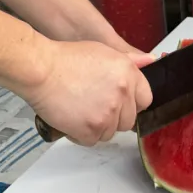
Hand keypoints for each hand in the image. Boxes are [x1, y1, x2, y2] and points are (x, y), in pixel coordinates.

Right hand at [24, 40, 152, 146]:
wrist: (42, 70)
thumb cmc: (67, 59)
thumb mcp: (104, 51)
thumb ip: (129, 60)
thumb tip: (150, 61)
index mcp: (128, 74)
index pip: (145, 99)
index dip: (132, 102)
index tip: (121, 102)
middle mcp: (122, 95)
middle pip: (128, 120)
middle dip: (114, 116)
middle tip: (95, 105)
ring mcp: (107, 114)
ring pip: (110, 132)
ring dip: (98, 126)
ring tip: (81, 110)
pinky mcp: (90, 130)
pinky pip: (93, 140)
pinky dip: (82, 135)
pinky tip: (72, 119)